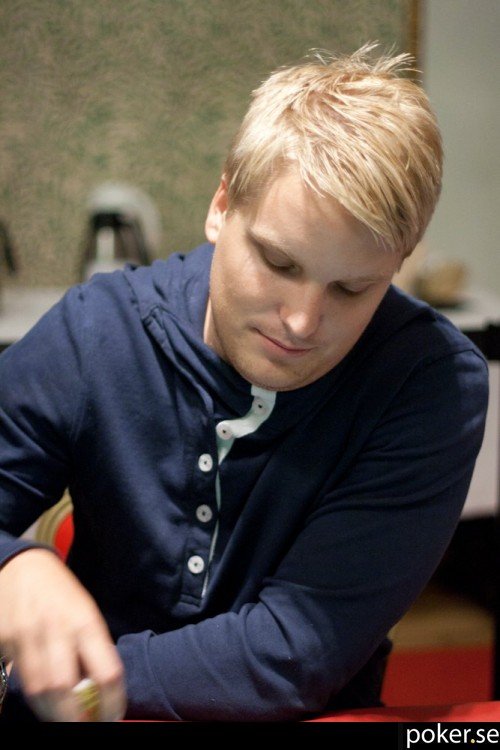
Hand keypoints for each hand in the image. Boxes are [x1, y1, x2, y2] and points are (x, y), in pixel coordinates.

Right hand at [0, 548, 125, 720]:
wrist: (22, 566)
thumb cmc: (61, 593)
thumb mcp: (85, 612)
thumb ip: (92, 649)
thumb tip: (98, 694)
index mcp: (85, 621)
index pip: (106, 672)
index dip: (112, 703)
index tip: (113, 717)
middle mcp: (55, 629)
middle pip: (63, 689)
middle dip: (74, 719)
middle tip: (85, 726)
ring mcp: (24, 636)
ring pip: (36, 690)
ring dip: (52, 713)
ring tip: (64, 718)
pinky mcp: (2, 640)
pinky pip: (16, 678)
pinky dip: (31, 695)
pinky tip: (42, 699)